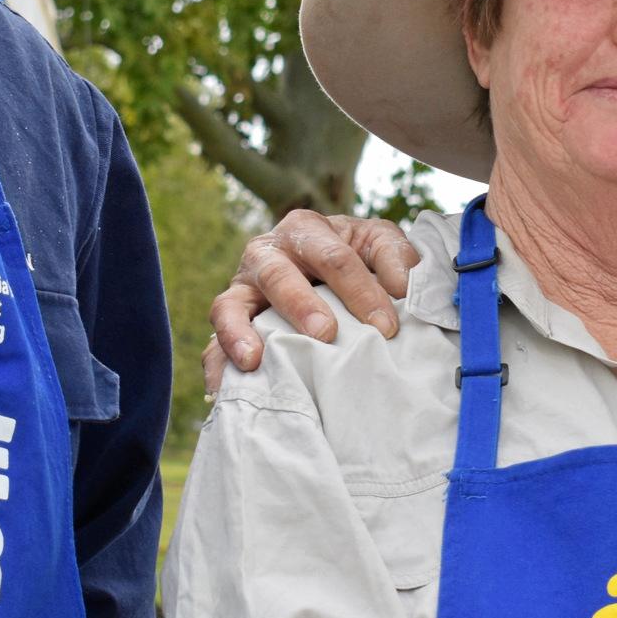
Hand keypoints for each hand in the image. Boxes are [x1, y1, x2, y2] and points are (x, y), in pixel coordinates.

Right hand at [203, 211, 418, 390]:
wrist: (323, 268)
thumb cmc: (354, 256)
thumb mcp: (378, 243)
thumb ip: (395, 257)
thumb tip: (403, 287)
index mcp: (306, 229)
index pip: (333, 258)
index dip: (361, 292)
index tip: (386, 328)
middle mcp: (266, 252)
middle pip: (278, 275)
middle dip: (301, 305)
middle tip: (325, 334)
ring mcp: (242, 288)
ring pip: (229, 305)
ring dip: (240, 332)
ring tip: (254, 360)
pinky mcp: (229, 321)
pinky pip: (212, 342)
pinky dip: (217, 364)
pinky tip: (224, 388)